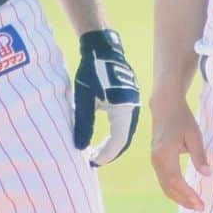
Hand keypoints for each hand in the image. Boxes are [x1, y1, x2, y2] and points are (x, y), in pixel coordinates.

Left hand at [73, 29, 140, 165]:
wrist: (102, 49)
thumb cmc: (91, 72)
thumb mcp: (84, 98)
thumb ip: (82, 123)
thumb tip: (80, 147)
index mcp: (123, 109)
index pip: (118, 141)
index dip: (105, 155)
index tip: (92, 162)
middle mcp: (133, 109)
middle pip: (124, 139)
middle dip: (109, 153)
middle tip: (92, 161)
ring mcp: (133, 104)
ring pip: (125, 132)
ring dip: (112, 145)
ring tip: (95, 153)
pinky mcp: (130, 100)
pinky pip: (125, 123)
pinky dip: (115, 135)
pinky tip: (102, 139)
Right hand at [149, 93, 209, 209]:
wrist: (165, 106)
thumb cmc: (181, 119)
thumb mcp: (194, 135)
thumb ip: (199, 156)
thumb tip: (206, 174)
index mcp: (165, 154)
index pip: (176, 180)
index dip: (187, 194)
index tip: (200, 203)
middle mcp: (157, 160)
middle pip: (168, 187)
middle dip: (184, 200)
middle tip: (200, 207)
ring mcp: (154, 160)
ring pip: (164, 185)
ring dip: (178, 197)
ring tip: (194, 204)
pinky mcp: (156, 160)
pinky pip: (163, 180)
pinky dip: (173, 190)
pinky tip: (184, 194)